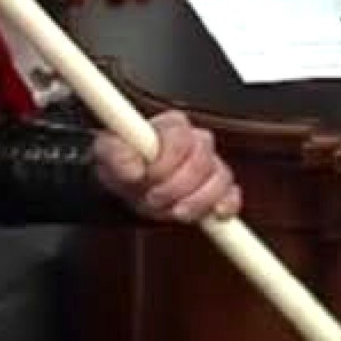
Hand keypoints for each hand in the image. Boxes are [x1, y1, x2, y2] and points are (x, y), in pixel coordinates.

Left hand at [91, 110, 239, 224]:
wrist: (131, 188)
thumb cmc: (124, 165)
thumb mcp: (107, 155)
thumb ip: (115, 154)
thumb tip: (132, 168)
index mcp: (172, 126)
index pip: (180, 139)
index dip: (164, 163)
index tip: (146, 177)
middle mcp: (196, 140)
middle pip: (201, 161)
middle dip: (176, 187)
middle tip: (154, 198)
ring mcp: (211, 164)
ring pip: (219, 179)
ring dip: (194, 201)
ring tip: (172, 209)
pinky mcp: (221, 188)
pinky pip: (232, 195)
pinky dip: (224, 206)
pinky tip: (211, 214)